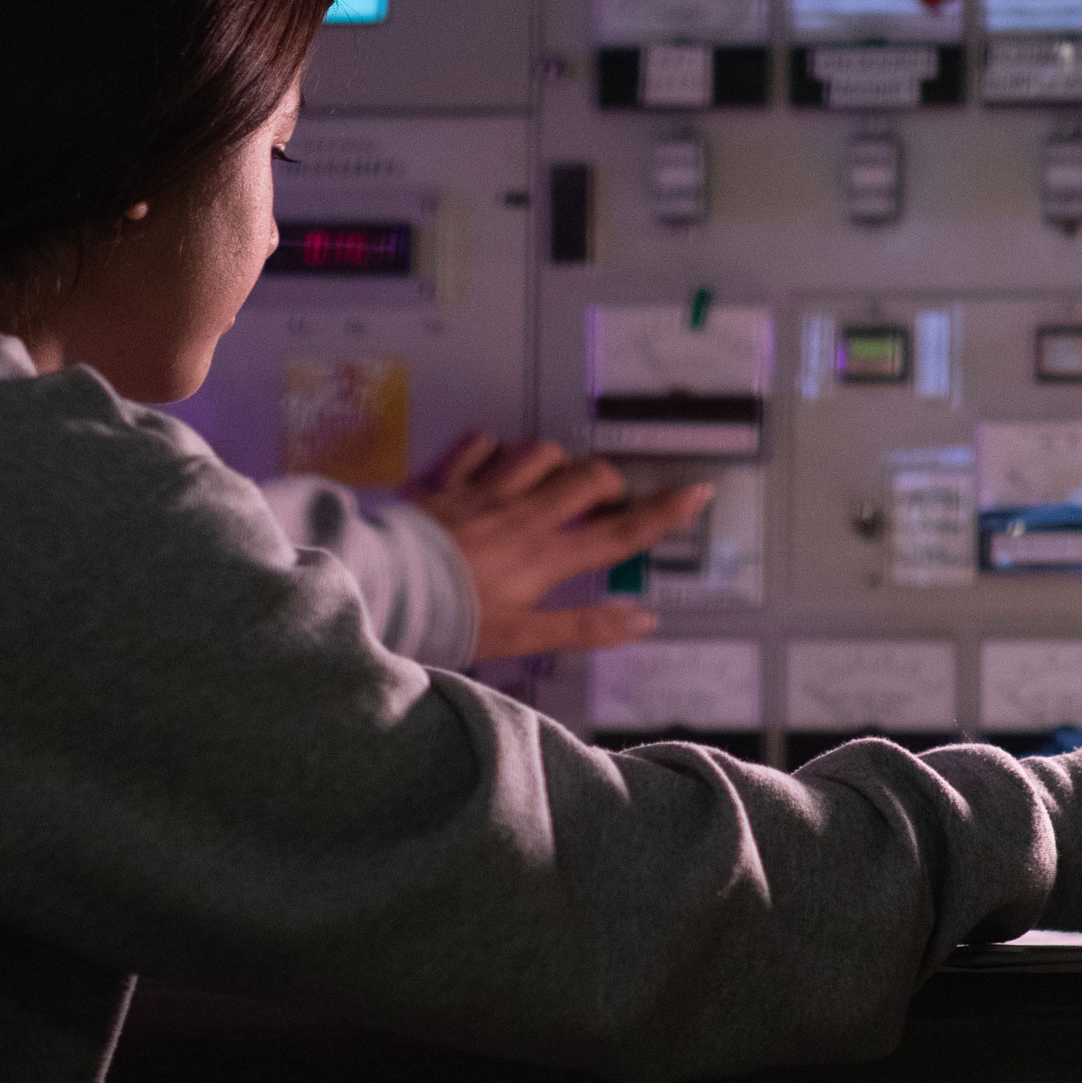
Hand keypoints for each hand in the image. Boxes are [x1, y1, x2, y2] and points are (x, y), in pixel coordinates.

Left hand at [403, 432, 717, 661]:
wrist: (383, 591)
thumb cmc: (452, 622)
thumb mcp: (522, 638)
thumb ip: (584, 627)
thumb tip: (645, 620)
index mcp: (547, 556)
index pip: (620, 532)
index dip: (664, 512)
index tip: (698, 491)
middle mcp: (523, 514)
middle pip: (587, 479)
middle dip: (606, 482)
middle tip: (603, 500)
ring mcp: (482, 491)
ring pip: (538, 452)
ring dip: (552, 461)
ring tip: (548, 481)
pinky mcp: (443, 480)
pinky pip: (476, 444)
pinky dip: (489, 447)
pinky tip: (488, 461)